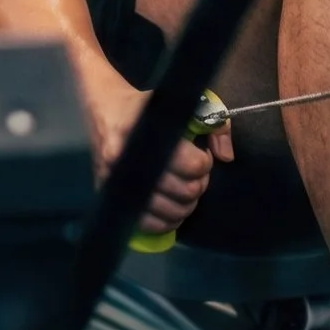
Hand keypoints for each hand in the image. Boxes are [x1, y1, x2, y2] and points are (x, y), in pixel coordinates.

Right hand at [88, 78, 229, 237]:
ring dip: (186, 205)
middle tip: (195, 175)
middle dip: (198, 184)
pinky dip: (166, 222)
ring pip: (170, 211)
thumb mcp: (182, 105)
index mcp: (148, 132)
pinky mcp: (110, 196)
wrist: (104, 110)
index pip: (193, 165)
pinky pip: (147, 224)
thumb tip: (226, 156)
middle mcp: (130, 159)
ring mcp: (118, 182)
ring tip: (184, 189)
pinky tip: (171, 209)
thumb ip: (214, 124)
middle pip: (185, 191)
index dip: (204, 163)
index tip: (201, 154)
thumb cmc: (145, 108)